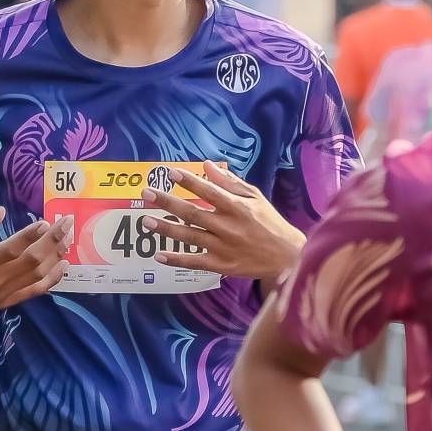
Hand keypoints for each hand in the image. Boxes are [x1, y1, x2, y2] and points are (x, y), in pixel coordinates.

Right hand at [0, 208, 69, 316]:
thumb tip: (2, 211)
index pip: (11, 249)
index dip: (30, 236)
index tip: (45, 222)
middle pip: (31, 261)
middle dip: (52, 240)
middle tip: (67, 222)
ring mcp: (4, 294)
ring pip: (37, 275)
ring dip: (56, 256)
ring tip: (68, 238)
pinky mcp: (8, 302)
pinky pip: (35, 291)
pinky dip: (53, 278)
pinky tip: (64, 264)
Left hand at [141, 162, 303, 282]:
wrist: (286, 256)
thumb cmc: (268, 222)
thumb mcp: (254, 197)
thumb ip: (229, 182)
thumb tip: (207, 165)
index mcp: (237, 207)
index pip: (208, 190)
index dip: (188, 181)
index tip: (170, 173)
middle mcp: (228, 226)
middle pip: (192, 212)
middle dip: (167, 202)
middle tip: (146, 193)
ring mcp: (223, 247)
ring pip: (189, 236)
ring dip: (165, 229)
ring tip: (145, 221)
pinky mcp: (221, 265)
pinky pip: (195, 262)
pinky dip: (176, 259)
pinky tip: (158, 255)